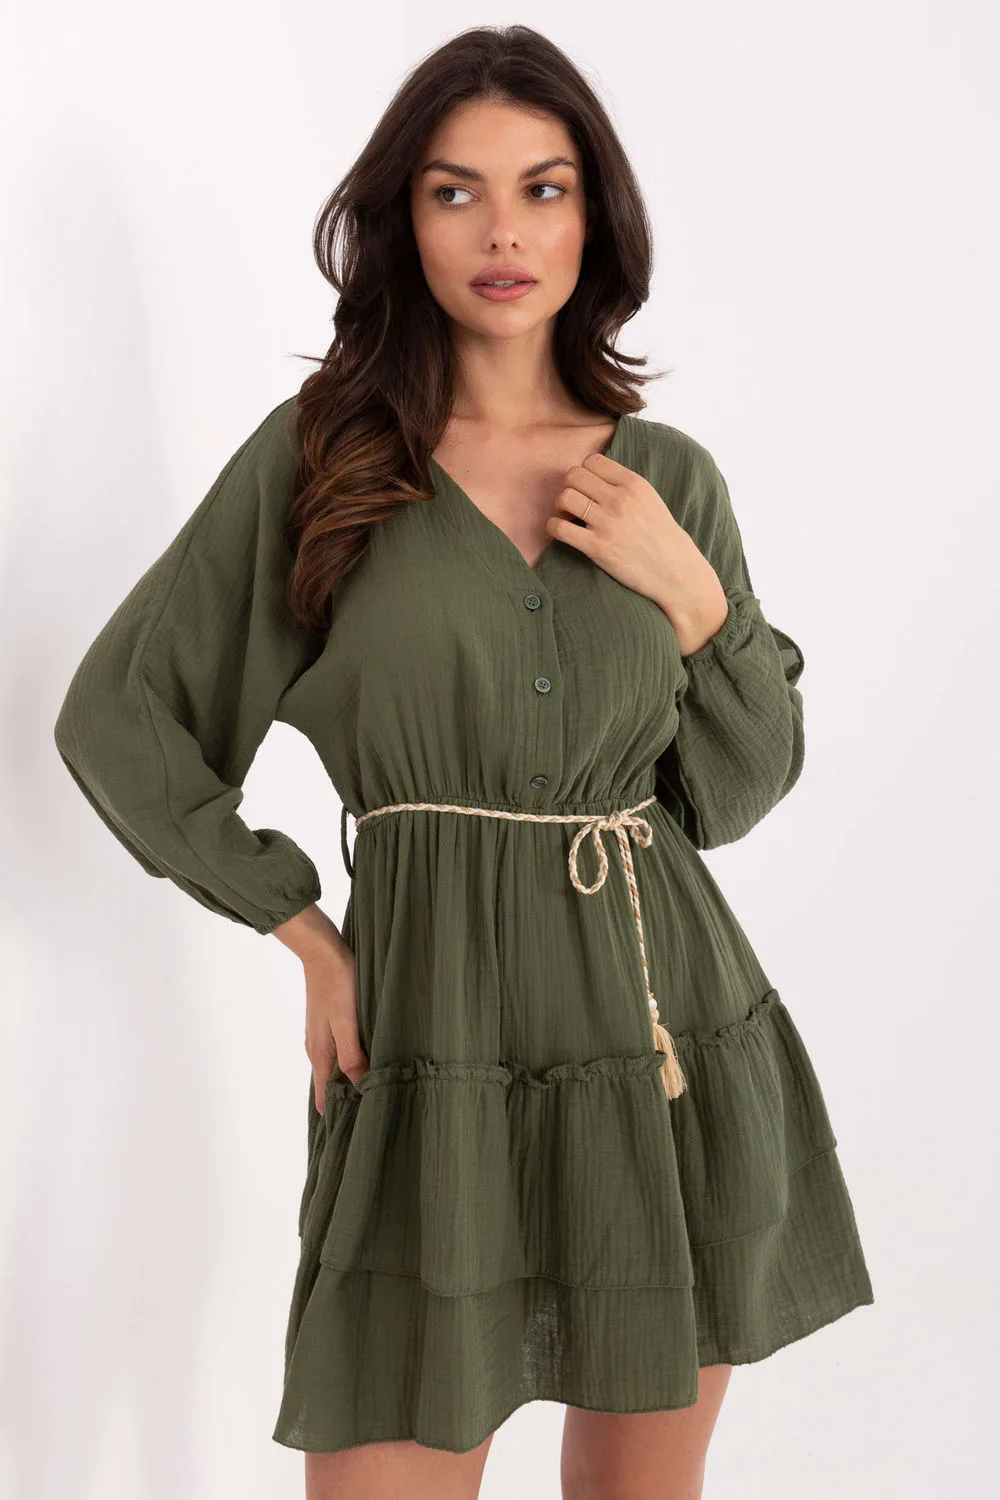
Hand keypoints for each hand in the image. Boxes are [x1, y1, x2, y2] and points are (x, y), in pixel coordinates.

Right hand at [303, 946, 368, 1112]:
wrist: (323, 952)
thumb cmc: (337, 985)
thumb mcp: (347, 1023)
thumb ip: (351, 1056)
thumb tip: (360, 1088)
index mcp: (320, 1055)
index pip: (323, 1098)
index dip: (336, 1116)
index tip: (353, 1132)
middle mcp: (317, 1049)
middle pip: (328, 1086)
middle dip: (345, 1102)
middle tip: (370, 1116)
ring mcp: (320, 1035)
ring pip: (333, 1068)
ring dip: (347, 1081)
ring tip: (370, 1094)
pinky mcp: (327, 1022)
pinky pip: (337, 1051)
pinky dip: (348, 1062)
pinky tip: (363, 1059)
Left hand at [548, 451, 728, 653]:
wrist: (676, 572)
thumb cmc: (661, 537)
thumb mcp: (649, 499)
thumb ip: (623, 484)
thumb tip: (591, 474)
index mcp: (634, 484)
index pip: (592, 461)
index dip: (584, 473)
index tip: (587, 489)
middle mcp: (621, 500)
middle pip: (573, 475)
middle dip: (569, 488)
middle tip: (575, 504)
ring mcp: (609, 524)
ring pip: (564, 497)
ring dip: (560, 507)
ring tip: (570, 518)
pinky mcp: (598, 548)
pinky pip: (559, 528)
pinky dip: (554, 528)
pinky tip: (563, 533)